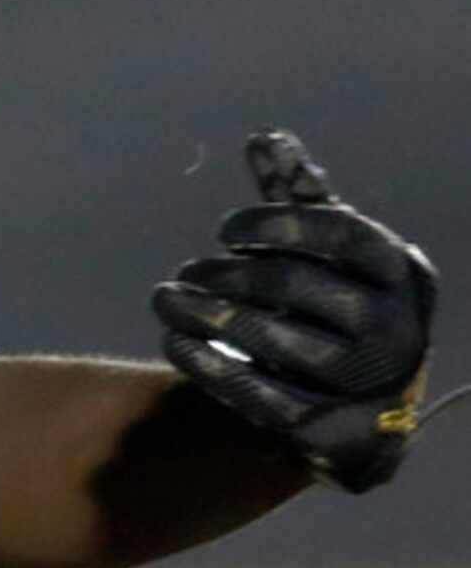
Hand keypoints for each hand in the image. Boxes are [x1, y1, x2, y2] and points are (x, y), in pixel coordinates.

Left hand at [153, 129, 437, 492]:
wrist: (367, 407)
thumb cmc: (337, 303)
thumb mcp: (327, 251)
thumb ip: (298, 197)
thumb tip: (265, 137)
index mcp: (402, 272)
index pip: (342, 234)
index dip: (277, 224)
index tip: (224, 229)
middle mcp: (399, 327)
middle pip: (303, 288)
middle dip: (231, 275)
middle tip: (184, 272)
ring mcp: (373, 383)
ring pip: (285, 344)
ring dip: (211, 319)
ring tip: (164, 301)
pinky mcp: (339, 430)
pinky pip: (268, 398)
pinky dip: (213, 368)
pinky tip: (173, 344)